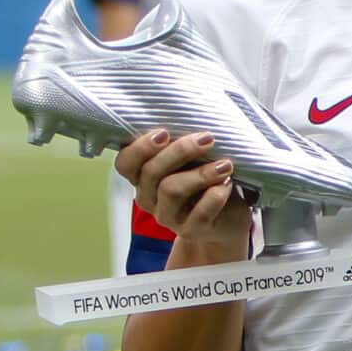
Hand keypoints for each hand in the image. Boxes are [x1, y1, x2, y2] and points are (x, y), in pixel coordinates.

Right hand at [116, 129, 252, 261]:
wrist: (227, 222)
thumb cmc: (207, 184)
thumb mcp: (192, 162)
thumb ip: (183, 149)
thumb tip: (193, 120)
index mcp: (143, 178)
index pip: (125, 163)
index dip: (140, 147)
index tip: (164, 132)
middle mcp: (149, 198)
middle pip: (151, 172)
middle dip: (179, 151)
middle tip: (207, 139)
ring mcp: (167, 217)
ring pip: (171, 190)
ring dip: (200, 174)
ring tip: (225, 164)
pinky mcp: (190, 230)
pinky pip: (198, 213)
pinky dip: (214, 197)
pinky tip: (226, 185)